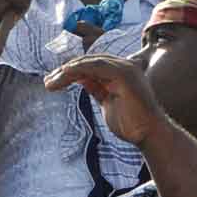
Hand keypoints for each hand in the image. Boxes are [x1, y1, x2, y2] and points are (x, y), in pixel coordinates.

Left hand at [42, 55, 171, 147]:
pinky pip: (95, 67)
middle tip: (48, 82)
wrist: (148, 134)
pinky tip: (64, 75)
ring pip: (89, 63)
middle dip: (66, 71)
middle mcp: (124, 66)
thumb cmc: (131, 123)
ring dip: (67, 72)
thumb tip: (81, 79)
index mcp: (121, 71)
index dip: (72, 71)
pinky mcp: (123, 74)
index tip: (54, 81)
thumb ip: (97, 88)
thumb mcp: (107, 102)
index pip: (92, 65)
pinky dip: (77, 69)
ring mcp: (125, 68)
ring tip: (50, 82)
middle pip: (88, 62)